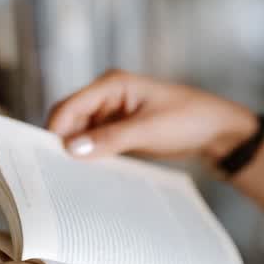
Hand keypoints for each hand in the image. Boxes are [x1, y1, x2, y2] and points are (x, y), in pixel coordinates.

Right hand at [47, 70, 256, 162]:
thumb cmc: (189, 119)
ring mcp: (112, 114)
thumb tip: (71, 149)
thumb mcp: (149, 130)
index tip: (47, 158)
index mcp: (112, 84)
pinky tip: (88, 176)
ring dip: (76, 153)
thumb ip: (110, 139)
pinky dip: (90, 158)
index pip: (69, 106)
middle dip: (62, 144)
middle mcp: (107, 96)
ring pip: (79, 135)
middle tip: (55, 174)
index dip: (55, 131)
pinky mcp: (119, 131)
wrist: (217, 131)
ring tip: (70, 179)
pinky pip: (95, 144)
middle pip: (69, 120)